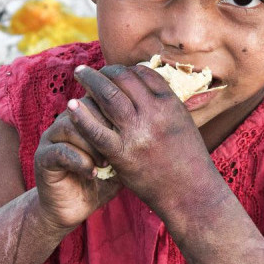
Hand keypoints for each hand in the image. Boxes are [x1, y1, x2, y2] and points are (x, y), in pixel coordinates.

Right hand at [33, 106, 122, 231]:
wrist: (70, 209)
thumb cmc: (98, 183)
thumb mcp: (119, 163)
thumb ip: (128, 144)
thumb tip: (152, 129)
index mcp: (82, 118)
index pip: (98, 99)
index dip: (114, 112)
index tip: (128, 132)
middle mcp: (64, 123)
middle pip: (83, 107)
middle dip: (103, 126)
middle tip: (117, 147)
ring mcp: (50, 139)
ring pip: (70, 127)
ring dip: (91, 146)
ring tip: (104, 163)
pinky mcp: (42, 158)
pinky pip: (60, 151)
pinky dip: (79, 162)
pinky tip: (91, 174)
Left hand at [66, 64, 217, 214]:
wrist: (192, 195)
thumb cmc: (189, 161)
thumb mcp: (184, 124)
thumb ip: (165, 105)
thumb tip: (147, 85)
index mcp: (171, 104)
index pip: (144, 73)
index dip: (126, 69)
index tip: (115, 71)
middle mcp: (155, 114)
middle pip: (124, 79)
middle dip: (104, 70)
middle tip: (89, 69)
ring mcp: (138, 133)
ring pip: (108, 96)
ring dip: (91, 81)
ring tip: (79, 74)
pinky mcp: (123, 154)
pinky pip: (97, 131)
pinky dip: (82, 116)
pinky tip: (71, 106)